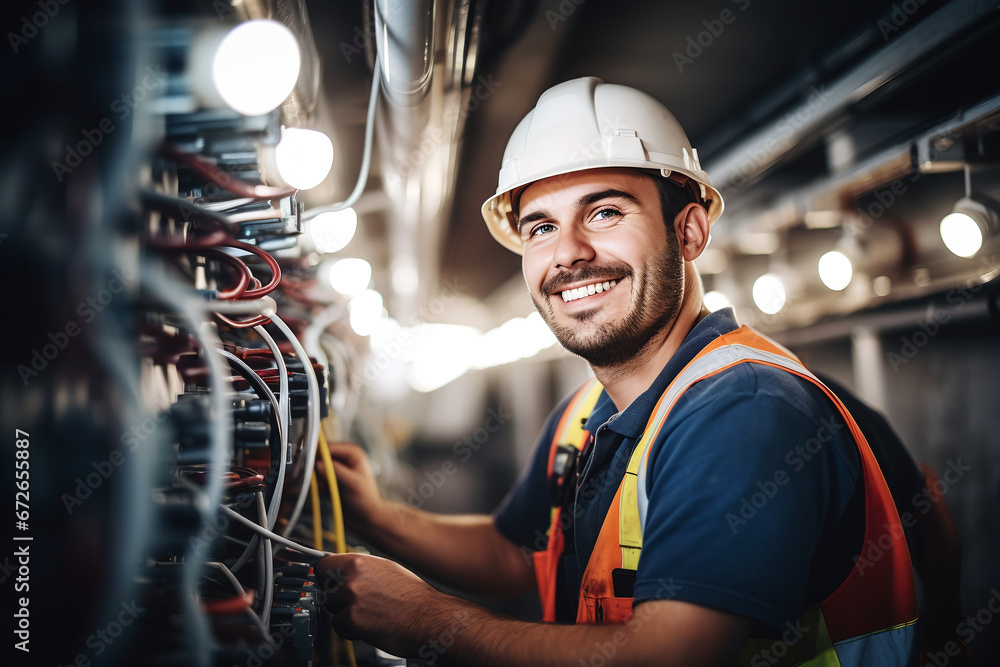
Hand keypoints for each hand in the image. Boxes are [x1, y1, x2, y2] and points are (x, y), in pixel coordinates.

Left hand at [315, 553, 439, 656]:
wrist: (428, 617)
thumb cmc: (413, 596)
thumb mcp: (386, 569)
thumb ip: (361, 570)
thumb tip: (344, 571)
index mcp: (359, 562)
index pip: (323, 565)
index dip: (326, 576)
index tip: (327, 582)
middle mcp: (353, 577)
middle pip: (325, 588)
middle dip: (338, 597)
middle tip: (360, 602)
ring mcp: (351, 598)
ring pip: (332, 608)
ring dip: (345, 614)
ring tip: (368, 613)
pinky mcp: (353, 619)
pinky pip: (339, 626)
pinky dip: (351, 630)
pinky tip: (370, 625)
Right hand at [323, 442, 389, 536]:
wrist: (366, 518)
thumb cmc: (365, 500)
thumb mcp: (352, 483)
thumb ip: (336, 472)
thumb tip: (317, 463)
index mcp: (352, 452)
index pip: (329, 447)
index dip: (317, 454)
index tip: (308, 465)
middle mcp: (344, 458)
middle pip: (320, 457)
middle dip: (317, 469)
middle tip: (321, 481)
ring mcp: (336, 469)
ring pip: (317, 469)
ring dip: (318, 480)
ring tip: (327, 489)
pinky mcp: (331, 480)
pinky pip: (317, 479)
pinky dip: (318, 486)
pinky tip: (326, 492)